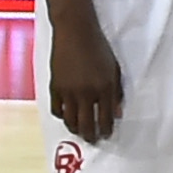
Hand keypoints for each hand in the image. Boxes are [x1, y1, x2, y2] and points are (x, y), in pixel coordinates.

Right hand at [48, 11, 123, 143]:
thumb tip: (117, 113)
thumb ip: (116, 93)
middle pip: (87, 124)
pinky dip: (61, 116)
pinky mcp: (54, 86)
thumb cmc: (99, 48)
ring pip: (70, 120)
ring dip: (75, 129)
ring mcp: (68, 91)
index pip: (106, 119)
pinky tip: (67, 117)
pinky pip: (56, 109)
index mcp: (104, 89)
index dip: (106, 130)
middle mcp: (86, 93)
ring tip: (80, 131)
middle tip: (93, 140)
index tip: (107, 135)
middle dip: (91, 135)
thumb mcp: (115, 69)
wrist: (75, 32)